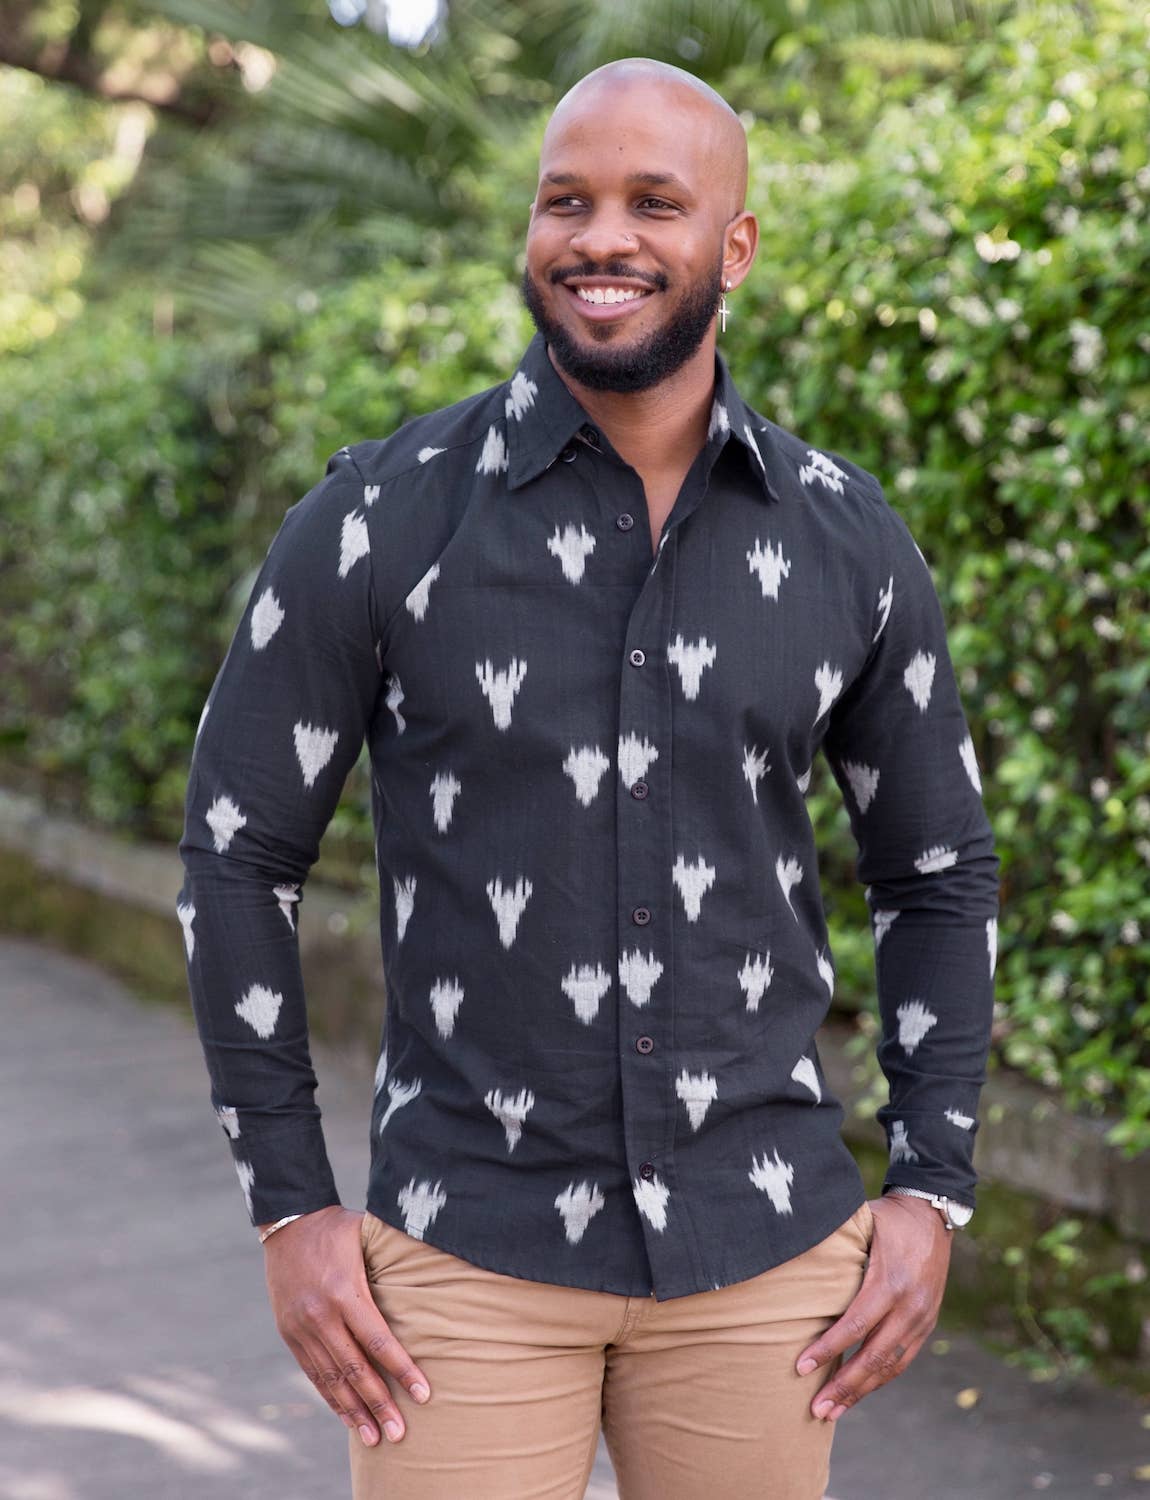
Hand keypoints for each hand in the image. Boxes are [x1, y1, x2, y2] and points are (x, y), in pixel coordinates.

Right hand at [259, 1205, 431, 1445]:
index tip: (423, 1395)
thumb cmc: (339, 1227)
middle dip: (379, 1404)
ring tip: (375, 1437)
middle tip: (399, 1434)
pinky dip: (330, 1397)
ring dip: (354, 1411)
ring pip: (331, 1378)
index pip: (378, 1340)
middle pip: (355, 1369)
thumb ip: (395, 1260)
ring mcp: (301, 1327)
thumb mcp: (368, 1236)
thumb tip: (440, 1266)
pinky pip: (312, 1372)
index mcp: (345, 1290)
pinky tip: (347, 1416)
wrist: (288, 1222)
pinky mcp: (290, 1333)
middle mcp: (321, 1315)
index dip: (401, 1370)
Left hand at [794, 1194, 952, 1423]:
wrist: (932, 1215)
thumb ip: (834, 1248)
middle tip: (816, 1410)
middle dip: (844, 1386)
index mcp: (891, 1281)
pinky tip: (858, 1392)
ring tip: (833, 1412)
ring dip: (860, 1392)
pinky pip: (902, 1359)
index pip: (856, 1324)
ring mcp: (922, 1319)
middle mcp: (910, 1306)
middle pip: (874, 1356)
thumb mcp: (861, 1225)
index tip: (801, 1367)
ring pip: (890, 1366)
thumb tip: (789, 1255)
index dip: (828, 1349)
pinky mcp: (927, 1324)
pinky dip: (879, 1379)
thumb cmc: (886, 1218)